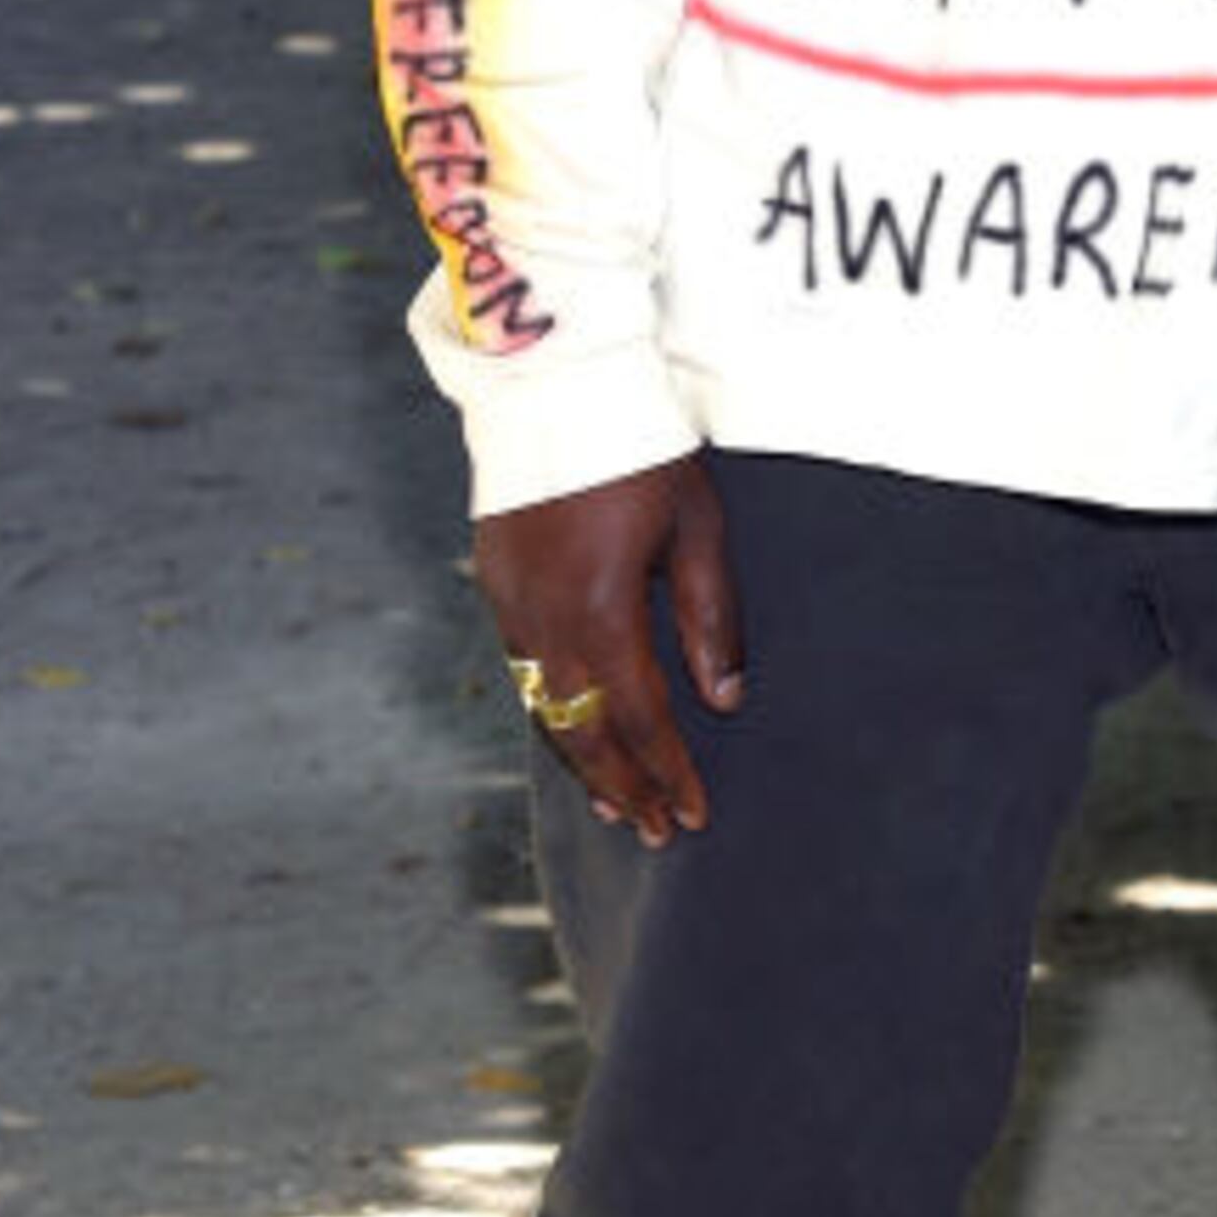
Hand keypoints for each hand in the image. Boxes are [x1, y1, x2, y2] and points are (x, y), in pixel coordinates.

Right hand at [477, 452, 743, 843]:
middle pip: (585, 731)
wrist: (553, 384)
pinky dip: (552, 714)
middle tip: (657, 832)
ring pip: (545, 710)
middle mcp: (544, 621)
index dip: (669, 773)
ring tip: (617, 804)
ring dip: (583, 761)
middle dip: (624, 787)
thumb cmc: (641, 448)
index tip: (695, 816)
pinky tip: (575, 730)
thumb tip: (724, 698)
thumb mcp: (697, 526)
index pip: (641, 719)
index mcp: (601, 610)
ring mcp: (509, 605)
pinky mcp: (492, 585)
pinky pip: (522, 672)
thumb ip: (711, 616)